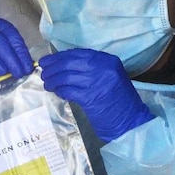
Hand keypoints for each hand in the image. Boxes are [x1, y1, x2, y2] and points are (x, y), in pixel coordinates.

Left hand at [38, 48, 152, 141]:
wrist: (131, 120)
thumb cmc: (119, 99)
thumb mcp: (109, 76)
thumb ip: (91, 68)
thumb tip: (63, 64)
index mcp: (108, 60)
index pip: (77, 53)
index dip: (59, 56)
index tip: (48, 60)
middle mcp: (102, 68)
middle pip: (69, 63)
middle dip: (52, 68)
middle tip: (43, 73)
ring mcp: (96, 83)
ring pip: (66, 77)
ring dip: (53, 81)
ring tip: (47, 84)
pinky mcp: (90, 98)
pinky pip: (68, 91)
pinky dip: (60, 91)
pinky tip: (58, 93)